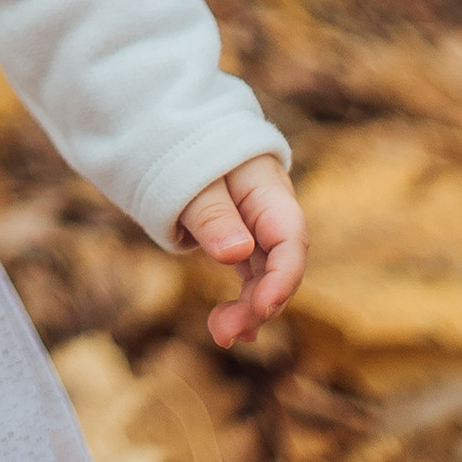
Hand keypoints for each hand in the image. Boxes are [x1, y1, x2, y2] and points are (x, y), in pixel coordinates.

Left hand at [178, 154, 306, 347]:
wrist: (172, 127)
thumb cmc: (186, 144)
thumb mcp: (193, 173)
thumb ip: (213, 212)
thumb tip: (236, 254)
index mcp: (268, 188)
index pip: (289, 238)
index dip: (282, 277)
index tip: (262, 307)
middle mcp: (270, 212)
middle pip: (279, 265)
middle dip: (259, 303)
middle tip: (225, 332)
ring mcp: (257, 228)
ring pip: (264, 276)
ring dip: (249, 309)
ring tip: (222, 334)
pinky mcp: (241, 239)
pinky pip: (249, 275)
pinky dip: (241, 300)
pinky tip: (229, 328)